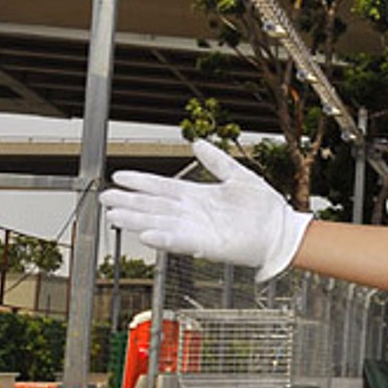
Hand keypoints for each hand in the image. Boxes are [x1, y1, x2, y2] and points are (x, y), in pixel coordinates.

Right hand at [100, 140, 310, 282]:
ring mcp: (199, 230)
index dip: (141, 182)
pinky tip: (146, 234)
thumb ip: (217, 161)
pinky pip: (182, 241)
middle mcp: (194, 213)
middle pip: (155, 206)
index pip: (163, 187)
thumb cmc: (265, 208)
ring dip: (138, 220)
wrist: (283, 231)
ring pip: (161, 223)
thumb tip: (198, 142)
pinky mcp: (209, 246)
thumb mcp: (239, 176)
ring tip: (114, 216)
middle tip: (104, 198)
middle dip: (129, 202)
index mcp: (199, 196)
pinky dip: (164, 238)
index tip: (119, 176)